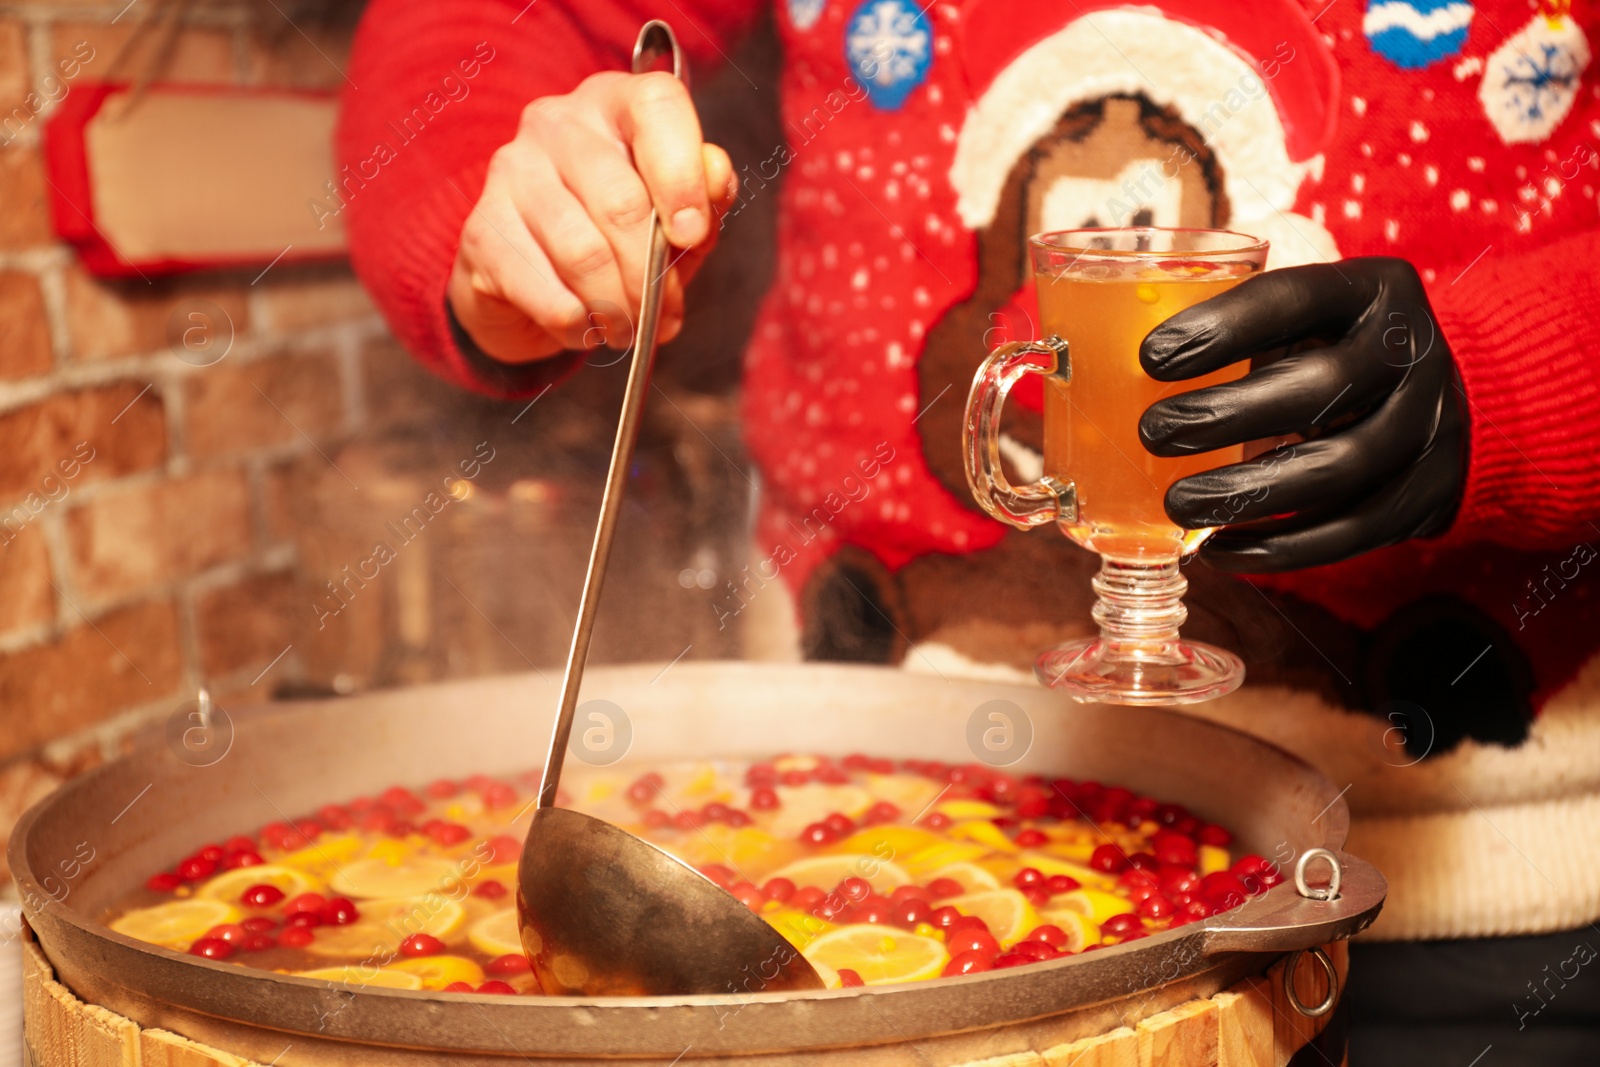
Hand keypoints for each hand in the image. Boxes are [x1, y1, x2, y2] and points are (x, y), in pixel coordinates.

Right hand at [447, 71, 736, 362]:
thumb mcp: (676, 216)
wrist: (526, 279)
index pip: (657, 106)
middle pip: (621, 201)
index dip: (683, 176)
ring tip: (629, 329)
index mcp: (615, 102)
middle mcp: (556, 123)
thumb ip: (705, 196)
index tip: (694, 236)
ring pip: (583, 254)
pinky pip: (547, 293)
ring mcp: (511, 171)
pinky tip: (585, 325)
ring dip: (618, 308)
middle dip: (652, 275)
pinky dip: (577, 324)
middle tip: (664, 315)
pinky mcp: (481, 230)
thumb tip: (715, 176)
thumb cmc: (618, 236)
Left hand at [1138, 257, 1467, 572]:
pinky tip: (1221, 549)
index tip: (1151, 357)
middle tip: (1153, 432)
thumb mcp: (1301, 313)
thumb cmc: (1331, 346)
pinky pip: (1355, 531)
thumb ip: (1234, 317)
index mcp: (1371, 289)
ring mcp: (1432, 425)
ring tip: (1177, 503)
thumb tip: (1098, 338)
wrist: (1442, 393)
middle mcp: (1412, 352)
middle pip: (1324, 388)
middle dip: (1227, 416)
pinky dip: (1282, 547)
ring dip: (1248, 493)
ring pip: (1341, 469)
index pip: (1296, 297)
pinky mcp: (1430, 493)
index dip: (1222, 327)